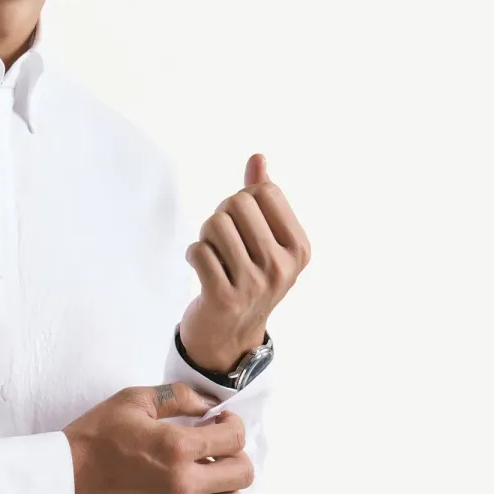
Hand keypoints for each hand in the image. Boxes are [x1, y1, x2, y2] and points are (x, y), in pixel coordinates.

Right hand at [62, 381, 252, 493]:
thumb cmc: (94, 437)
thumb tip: (209, 404)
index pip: (234, 439)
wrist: (62, 481)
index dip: (233, 424)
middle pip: (242, 474)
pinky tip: (187, 486)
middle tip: (215, 443)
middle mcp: (182, 484)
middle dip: (235, 453)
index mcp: (176, 448)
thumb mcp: (132, 401)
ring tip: (201, 466)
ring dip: (223, 479)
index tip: (219, 420)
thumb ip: (177, 397)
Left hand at [179, 153, 310, 372]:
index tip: (242, 226)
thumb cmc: (247, 277)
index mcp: (299, 247)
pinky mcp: (224, 297)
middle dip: (221, 215)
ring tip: (214, 257)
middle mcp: (282, 266)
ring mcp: (254, 284)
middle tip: (223, 242)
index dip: (243, 200)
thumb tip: (258, 158)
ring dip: (206, 236)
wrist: (230, 336)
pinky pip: (198, 250)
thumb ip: (262, 197)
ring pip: (214, 224)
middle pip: (237, 202)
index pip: (263, 191)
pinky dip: (193, 254)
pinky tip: (201, 270)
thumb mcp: (264, 239)